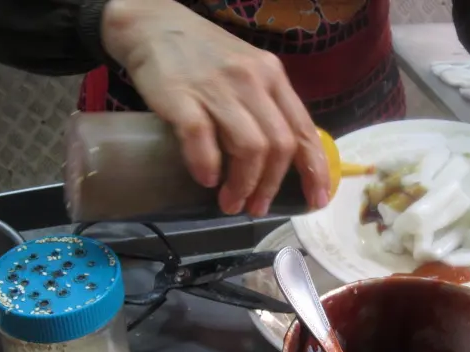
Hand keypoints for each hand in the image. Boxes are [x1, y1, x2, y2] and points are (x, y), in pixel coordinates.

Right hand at [101, 0, 329, 215]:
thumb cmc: (205, 58)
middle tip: (256, 208)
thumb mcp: (249, 73)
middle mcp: (252, 81)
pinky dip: (208, 165)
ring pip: (249, 147)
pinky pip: (202, 137)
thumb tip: (280, 162)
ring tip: (231, 203)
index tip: (316, 200)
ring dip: (244, 184)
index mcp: (274, 77)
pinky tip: (207, 180)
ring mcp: (218, 87)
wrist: (154, 25)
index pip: (304, 130)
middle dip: (271, 186)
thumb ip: (266, 109)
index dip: (314, 170)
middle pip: (278, 146)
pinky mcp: (181, 95)